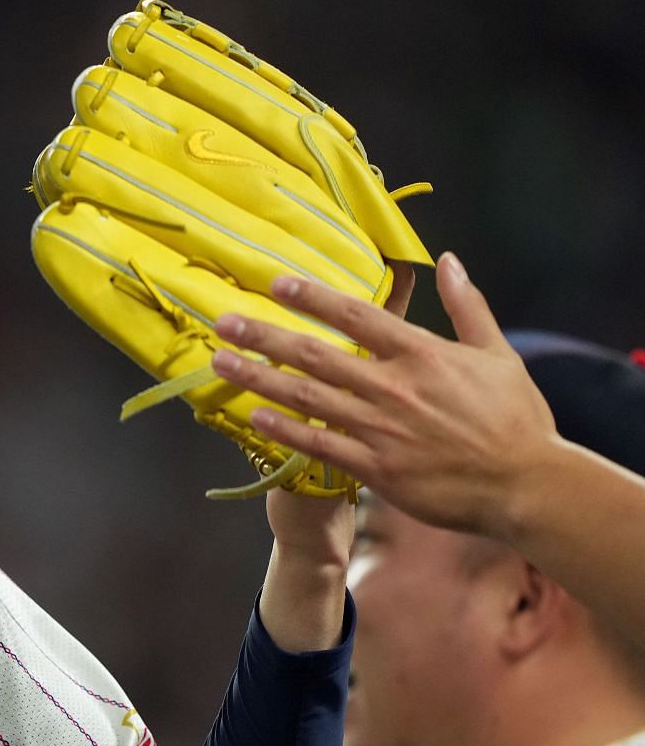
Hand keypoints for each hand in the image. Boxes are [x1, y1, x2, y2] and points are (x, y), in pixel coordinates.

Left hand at [211, 253, 554, 540]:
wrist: (526, 485)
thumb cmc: (517, 419)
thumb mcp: (498, 353)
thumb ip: (467, 305)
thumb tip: (448, 260)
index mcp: (422, 354)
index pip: (357, 315)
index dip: (313, 297)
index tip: (275, 283)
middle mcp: (394, 387)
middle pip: (316, 354)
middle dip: (265, 336)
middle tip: (223, 321)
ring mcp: (381, 428)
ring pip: (306, 397)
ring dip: (259, 378)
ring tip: (220, 362)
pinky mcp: (376, 467)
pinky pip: (319, 444)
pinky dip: (284, 430)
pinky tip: (253, 416)